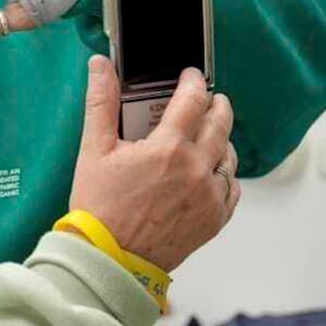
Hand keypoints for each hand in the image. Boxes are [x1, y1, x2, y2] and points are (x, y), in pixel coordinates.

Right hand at [68, 56, 238, 271]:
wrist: (109, 259)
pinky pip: (232, 189)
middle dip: (216, 104)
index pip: (193, 99)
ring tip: (207, 137)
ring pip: (229, 155)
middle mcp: (195, 169)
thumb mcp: (93, 151)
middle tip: (208, 100)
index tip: (191, 77)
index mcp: (168, 148)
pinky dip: (224, 176)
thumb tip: (101, 67)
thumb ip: (101, 103)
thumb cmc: (99, 209)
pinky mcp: (214, 219)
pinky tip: (209, 174)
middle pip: (221, 122)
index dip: (193, 82)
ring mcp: (209, 196)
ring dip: (221, 140)